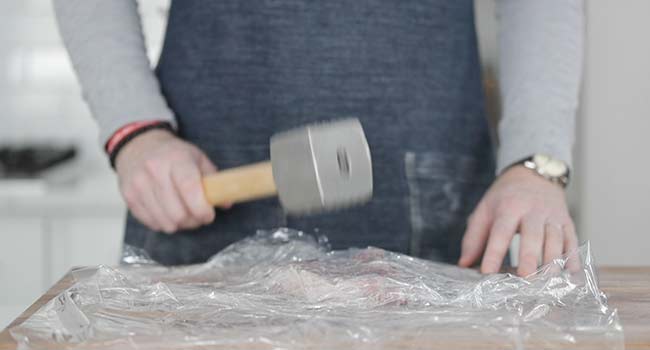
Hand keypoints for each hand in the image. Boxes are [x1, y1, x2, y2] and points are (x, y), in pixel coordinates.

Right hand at [115, 129, 226, 233]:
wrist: (138, 145)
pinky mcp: (129, 196)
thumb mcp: (197, 158)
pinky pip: (151, 223)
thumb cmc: (173, 154)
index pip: (190, 189)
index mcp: (176, 160)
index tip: (209, 214)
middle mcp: (155, 171)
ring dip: (180, 225)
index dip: (202, 209)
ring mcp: (139, 185)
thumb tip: (226, 202)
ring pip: (165, 222)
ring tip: (185, 215)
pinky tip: (168, 213)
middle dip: (193, 221)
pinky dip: (164, 223)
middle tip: (199, 216)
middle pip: (178, 213)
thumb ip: (214, 179)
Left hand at [458, 165, 577, 275]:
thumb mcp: (485, 210)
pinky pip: (572, 241)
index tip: (487, 272)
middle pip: (532, 235)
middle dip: (529, 257)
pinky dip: (573, 258)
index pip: (500, 232)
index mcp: (509, 207)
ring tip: (547, 282)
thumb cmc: (505, 198)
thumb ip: (473, 238)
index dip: (493, 253)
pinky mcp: (567, 222)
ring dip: (553, 261)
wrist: (533, 174)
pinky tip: (571, 275)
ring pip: (555, 239)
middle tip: (525, 278)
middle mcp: (532, 211)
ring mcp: (552, 216)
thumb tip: (463, 264)